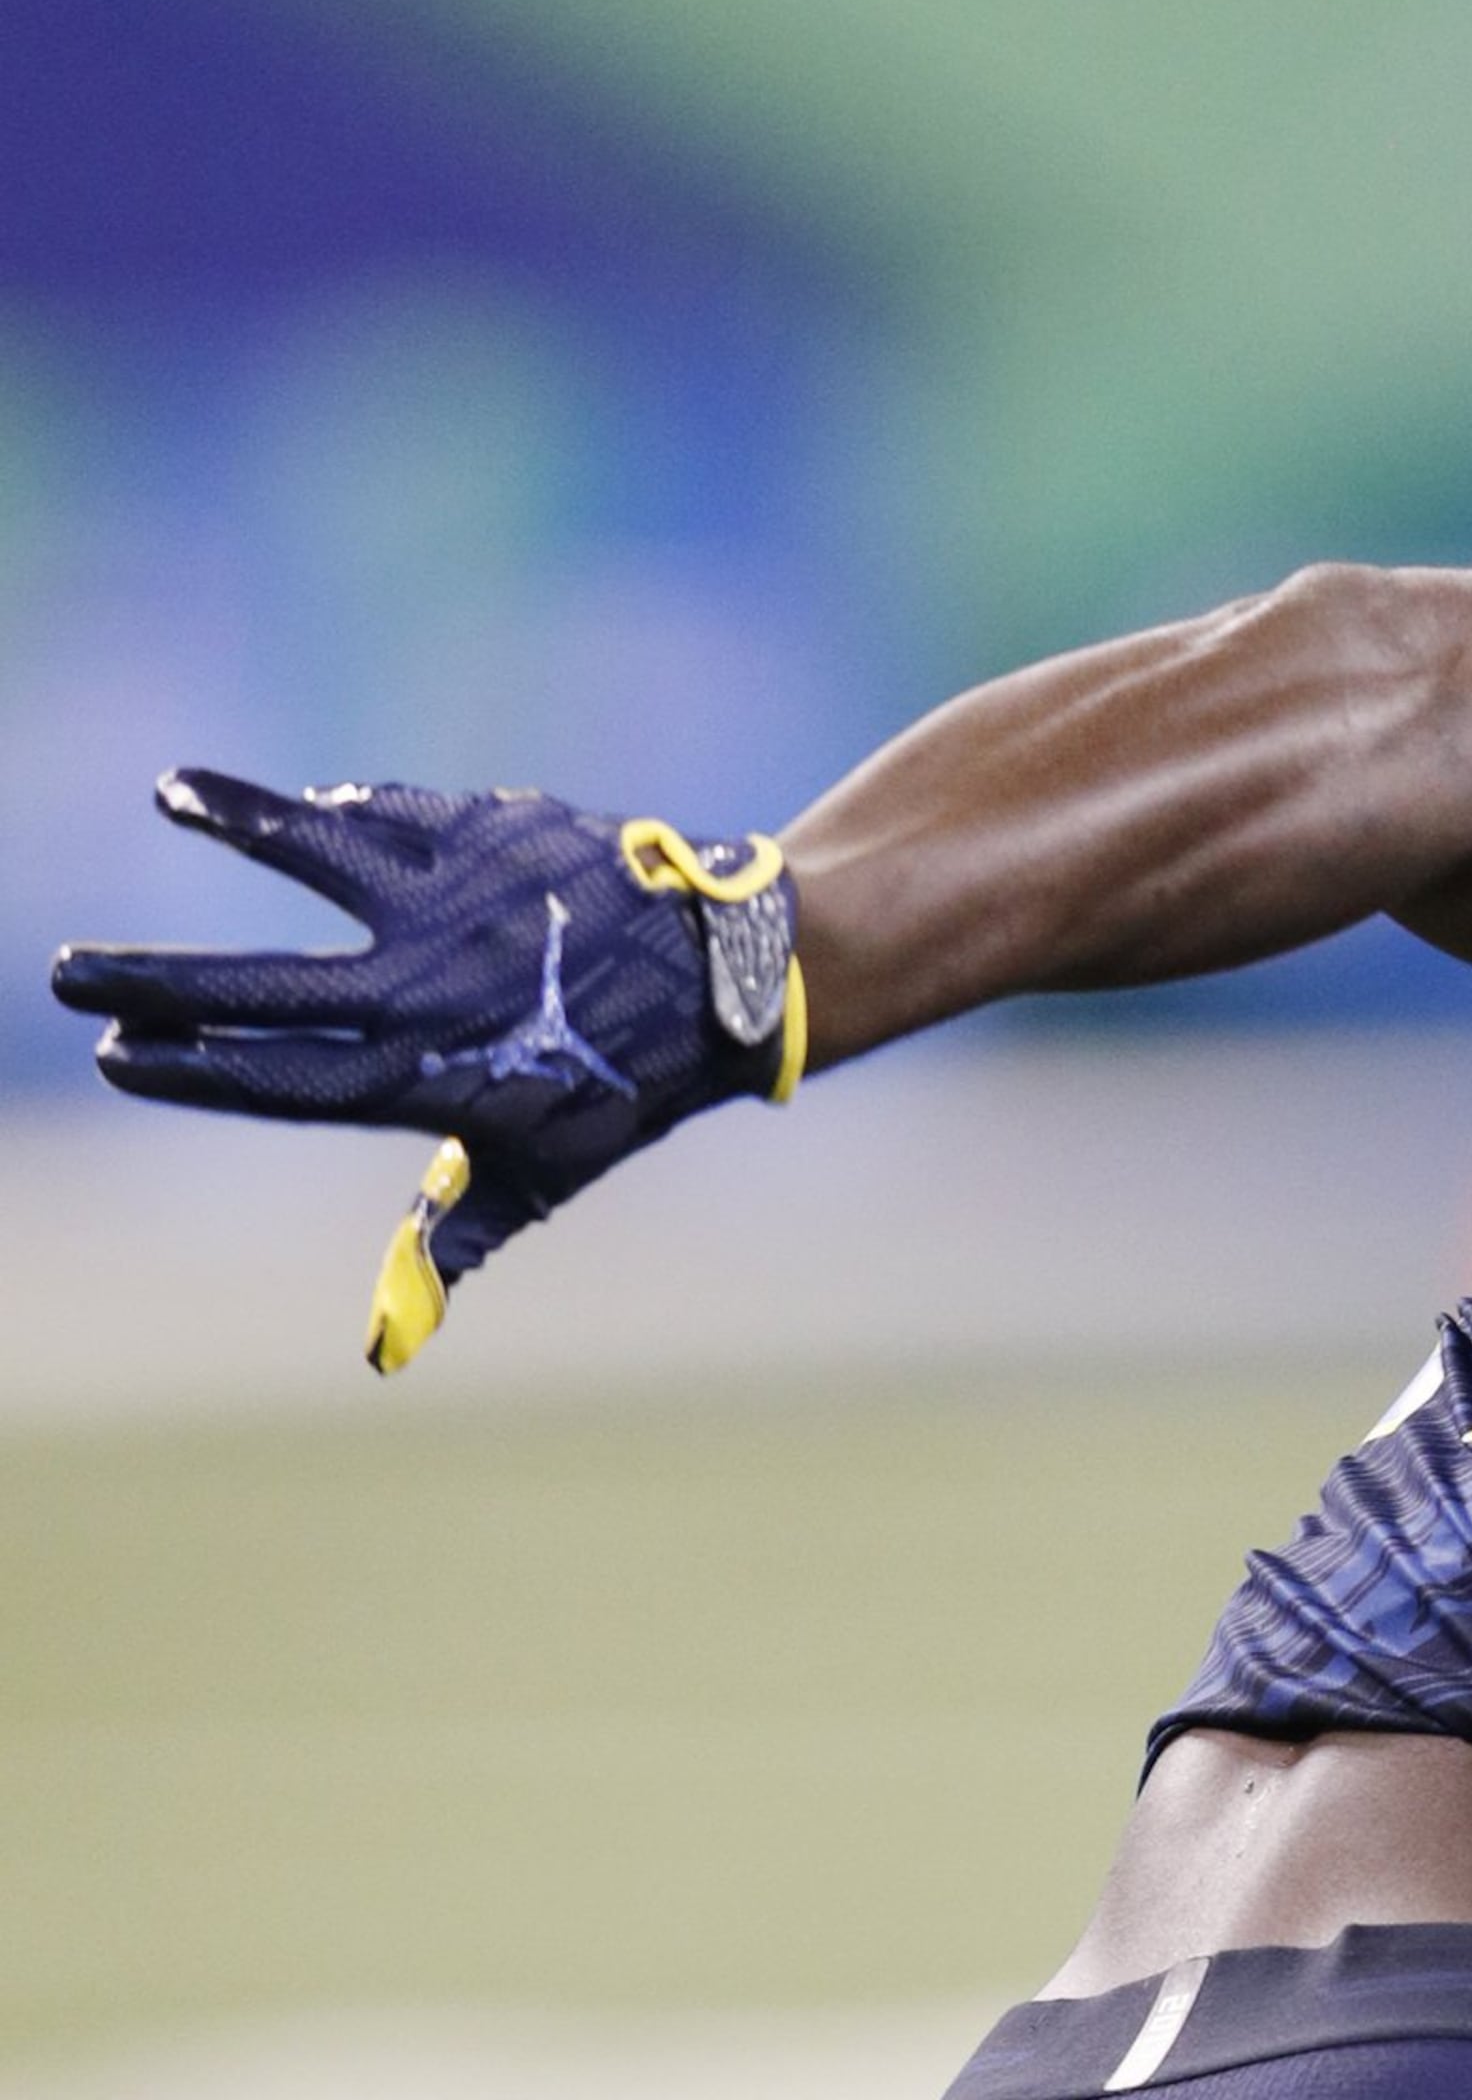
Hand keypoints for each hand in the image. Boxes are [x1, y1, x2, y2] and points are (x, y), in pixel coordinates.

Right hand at [49, 770, 802, 1371]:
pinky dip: (349, 808)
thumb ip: (457, 1230)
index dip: (190, 1069)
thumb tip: (388, 1347)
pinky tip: (306, 804)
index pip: (273, 1079)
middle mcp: (425, 988)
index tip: (121, 1052)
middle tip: (67, 972)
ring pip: (319, 850)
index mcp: (423, 1077)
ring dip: (240, 819)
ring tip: (175, 790)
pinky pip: (398, 813)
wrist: (739, 977)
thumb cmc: (632, 1082)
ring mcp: (457, 900)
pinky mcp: (495, 831)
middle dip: (153, 981)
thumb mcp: (548, 1166)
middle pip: (256, 987)